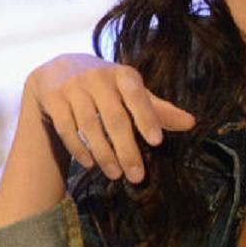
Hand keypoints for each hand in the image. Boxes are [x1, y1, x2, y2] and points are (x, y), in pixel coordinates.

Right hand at [25, 54, 196, 185]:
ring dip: (103, 153)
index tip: (157, 143)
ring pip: (88, 125)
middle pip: (113, 117)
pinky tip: (89, 164)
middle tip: (137, 176)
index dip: (146, 118)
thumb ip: (157, 108)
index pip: (136, 95)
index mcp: (122, 74)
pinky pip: (66, 128)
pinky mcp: (53, 99)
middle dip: (126, 149)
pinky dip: (78, 148)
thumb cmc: (104, 85)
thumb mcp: (130, 91)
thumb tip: (191, 123)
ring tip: (116, 175)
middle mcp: (97, 77)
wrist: (58, 70)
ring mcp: (73, 87)